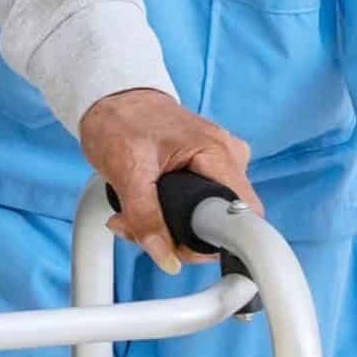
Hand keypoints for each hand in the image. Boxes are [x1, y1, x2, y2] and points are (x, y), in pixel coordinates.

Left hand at [77, 88, 258, 272]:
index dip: (217, 240)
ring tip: (129, 215)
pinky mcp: (205, 168)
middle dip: (177, 236)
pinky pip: (196, 205)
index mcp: (219, 153)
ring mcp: (219, 162)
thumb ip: (146, 217)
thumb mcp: (127, 171)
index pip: (244, 213)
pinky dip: (166, 214)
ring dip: (165, 227)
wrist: (112, 96)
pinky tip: (140, 208)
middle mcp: (229, 157)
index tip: (180, 247)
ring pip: (205, 217)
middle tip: (135, 227)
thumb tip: (167, 259)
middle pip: (221, 221)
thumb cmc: (120, 121)